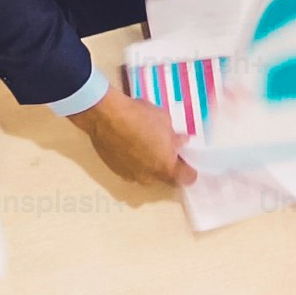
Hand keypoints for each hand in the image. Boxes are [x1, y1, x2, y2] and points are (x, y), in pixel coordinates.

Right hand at [76, 91, 197, 187]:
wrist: (105, 116)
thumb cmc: (139, 117)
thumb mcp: (164, 121)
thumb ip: (174, 136)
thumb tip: (180, 142)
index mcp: (166, 167)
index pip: (188, 179)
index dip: (190, 169)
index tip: (187, 160)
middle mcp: (149, 178)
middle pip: (165, 178)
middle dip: (167, 166)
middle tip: (165, 148)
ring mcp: (130, 176)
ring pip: (147, 174)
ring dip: (149, 164)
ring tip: (144, 144)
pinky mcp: (115, 170)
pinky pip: (131, 169)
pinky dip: (133, 161)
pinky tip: (129, 145)